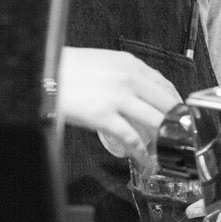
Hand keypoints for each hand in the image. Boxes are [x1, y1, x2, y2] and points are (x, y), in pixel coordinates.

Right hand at [58, 47, 181, 164]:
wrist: (42, 71)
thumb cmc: (66, 68)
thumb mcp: (102, 62)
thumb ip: (122, 76)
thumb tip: (136, 94)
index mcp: (128, 63)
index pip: (164, 84)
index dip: (176, 104)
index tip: (179, 115)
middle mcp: (128, 78)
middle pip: (165, 104)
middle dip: (175, 124)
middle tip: (177, 137)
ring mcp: (117, 97)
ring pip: (154, 121)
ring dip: (163, 139)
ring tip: (164, 151)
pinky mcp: (103, 116)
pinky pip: (131, 138)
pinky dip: (141, 152)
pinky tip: (144, 159)